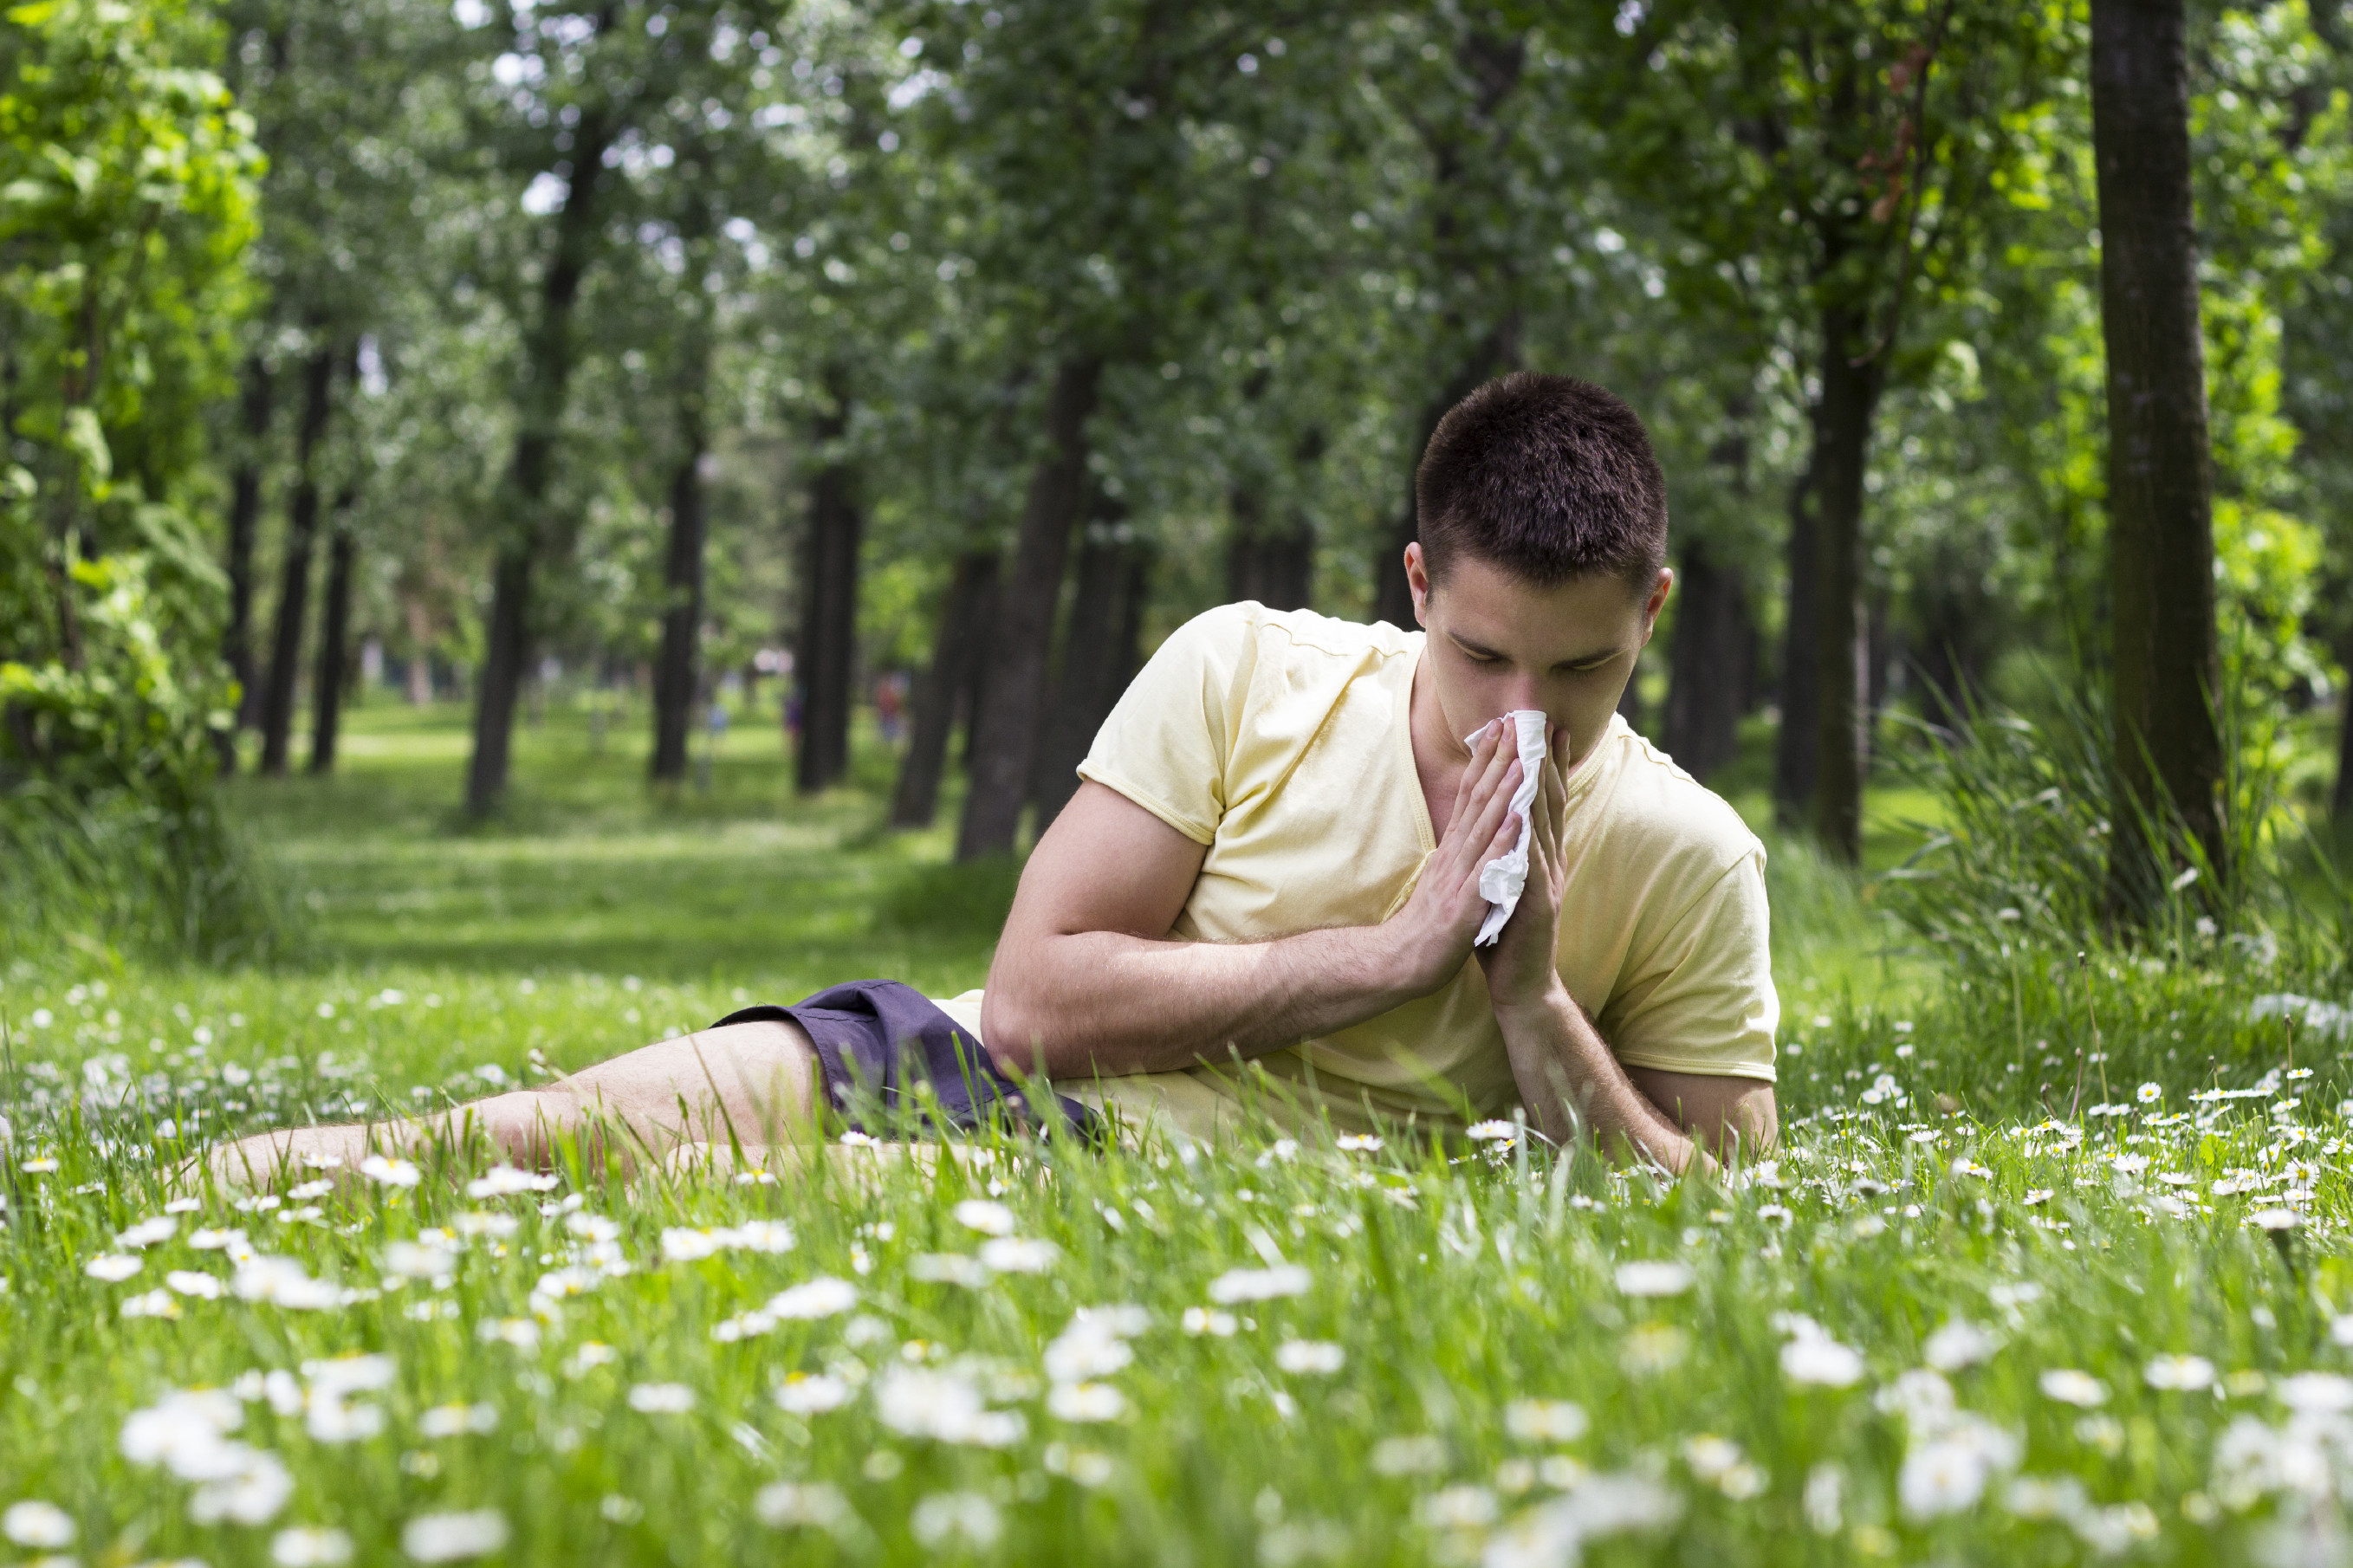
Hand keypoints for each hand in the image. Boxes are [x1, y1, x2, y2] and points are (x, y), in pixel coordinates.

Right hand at [1384, 719, 1527, 996]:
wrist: (1402, 962)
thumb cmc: (1427, 923)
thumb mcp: (1443, 876)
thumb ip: (1458, 849)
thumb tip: (1468, 821)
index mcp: (1452, 849)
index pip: (1469, 796)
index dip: (1485, 761)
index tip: (1500, 729)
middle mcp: (1454, 855)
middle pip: (1476, 800)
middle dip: (1496, 761)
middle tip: (1513, 724)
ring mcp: (1458, 878)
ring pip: (1482, 827)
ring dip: (1502, 792)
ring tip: (1521, 761)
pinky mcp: (1464, 904)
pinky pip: (1487, 870)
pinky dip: (1502, 843)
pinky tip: (1517, 821)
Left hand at [1477, 724, 1570, 1012]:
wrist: (1522, 985)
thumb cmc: (1509, 934)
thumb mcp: (1506, 881)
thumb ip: (1506, 851)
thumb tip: (1498, 816)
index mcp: (1541, 855)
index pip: (1545, 800)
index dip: (1546, 764)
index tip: (1543, 727)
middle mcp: (1550, 861)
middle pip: (1550, 802)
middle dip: (1547, 761)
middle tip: (1545, 722)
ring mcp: (1547, 882)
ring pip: (1543, 825)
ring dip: (1539, 787)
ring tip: (1535, 751)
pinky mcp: (1538, 904)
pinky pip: (1531, 864)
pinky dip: (1527, 838)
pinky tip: (1523, 814)